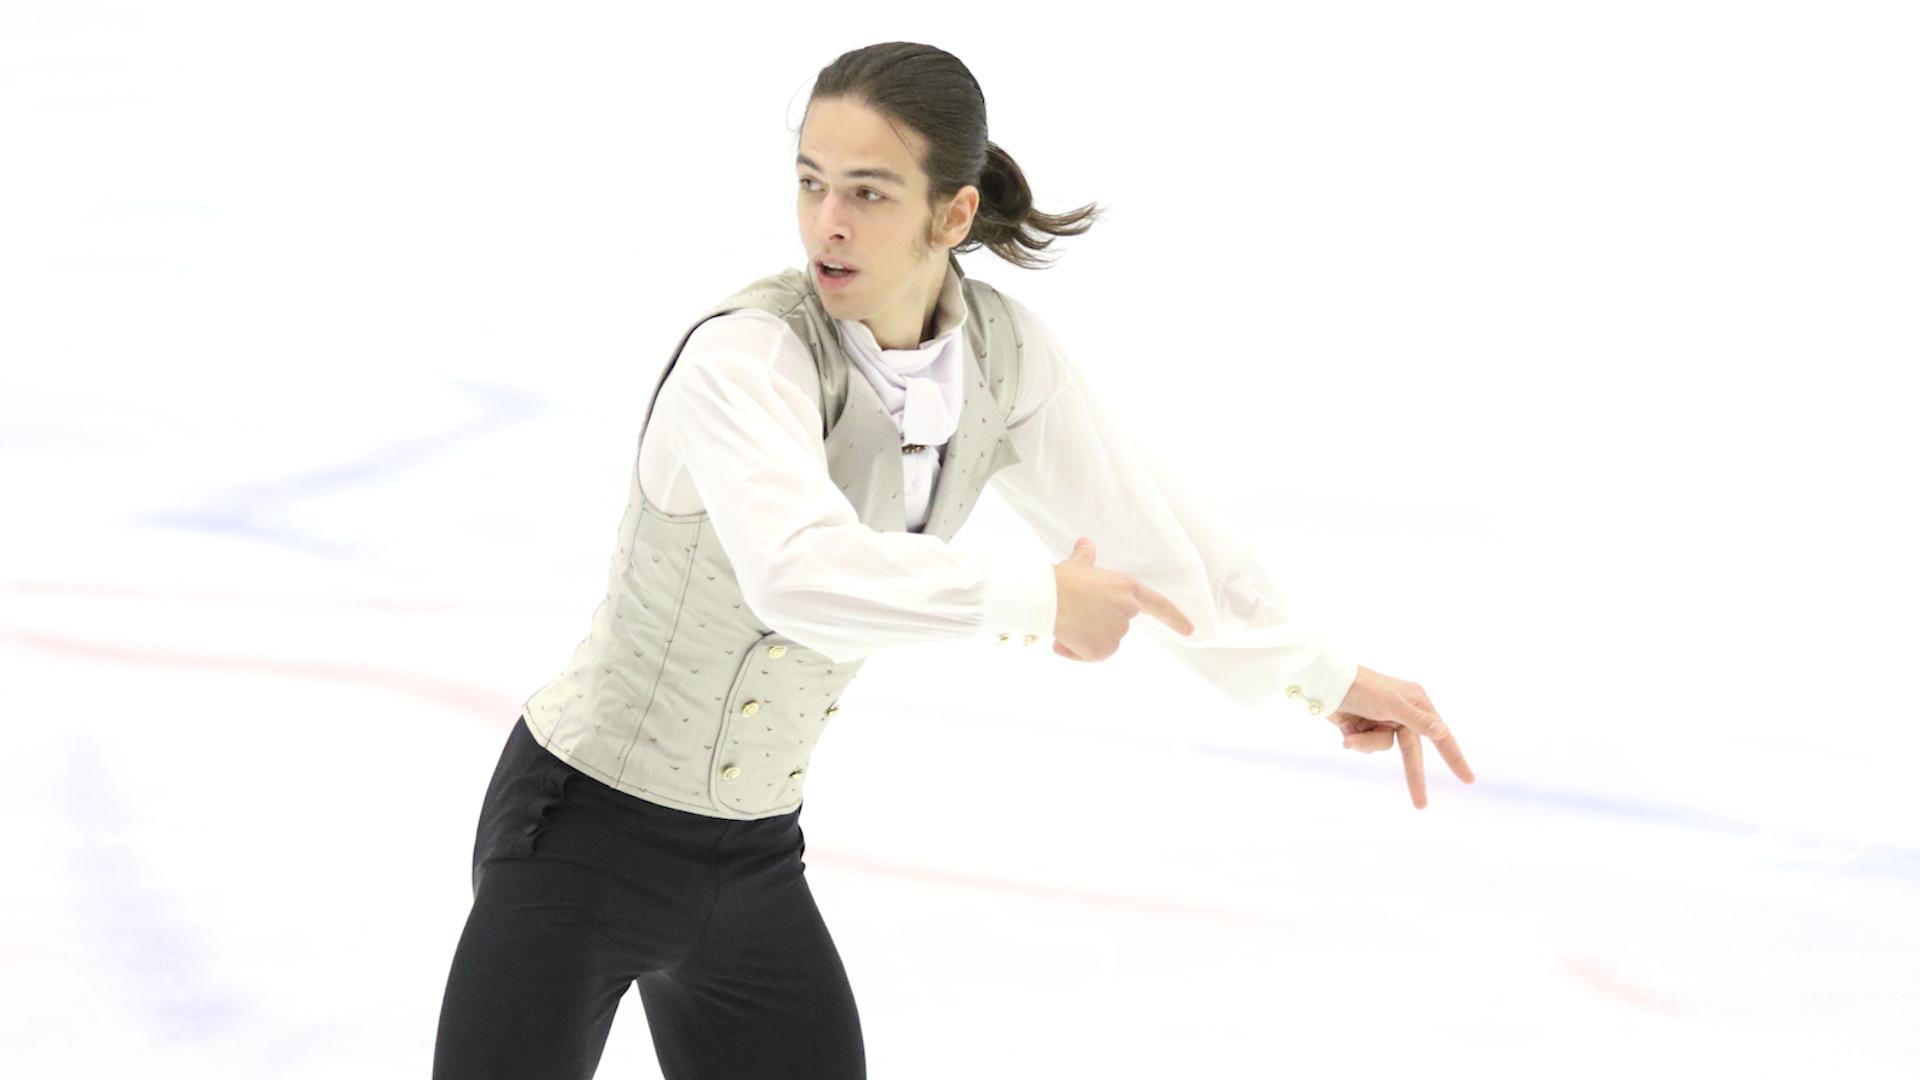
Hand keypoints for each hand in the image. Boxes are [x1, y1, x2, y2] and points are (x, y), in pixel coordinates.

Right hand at [1049, 536, 1193, 660]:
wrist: (1049, 597)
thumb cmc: (1062, 579)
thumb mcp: (1078, 565)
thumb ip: (1086, 557)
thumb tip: (1085, 543)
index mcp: (1128, 588)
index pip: (1160, 605)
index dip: (1176, 618)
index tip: (1191, 631)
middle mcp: (1129, 610)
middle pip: (1118, 624)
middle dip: (1097, 623)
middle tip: (1075, 613)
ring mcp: (1118, 632)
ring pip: (1102, 642)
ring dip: (1085, 638)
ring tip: (1067, 623)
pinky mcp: (1104, 650)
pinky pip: (1090, 655)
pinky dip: (1076, 652)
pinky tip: (1064, 638)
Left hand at [1326, 664, 1473, 808]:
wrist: (1327, 684)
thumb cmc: (1363, 688)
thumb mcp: (1392, 704)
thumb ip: (1417, 720)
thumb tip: (1441, 731)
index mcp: (1417, 703)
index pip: (1441, 736)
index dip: (1455, 758)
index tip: (1468, 779)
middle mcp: (1403, 714)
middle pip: (1413, 753)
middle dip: (1414, 778)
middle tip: (1421, 805)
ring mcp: (1383, 722)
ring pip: (1384, 748)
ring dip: (1368, 743)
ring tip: (1353, 731)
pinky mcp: (1364, 729)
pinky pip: (1368, 746)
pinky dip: (1357, 742)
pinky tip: (1346, 730)